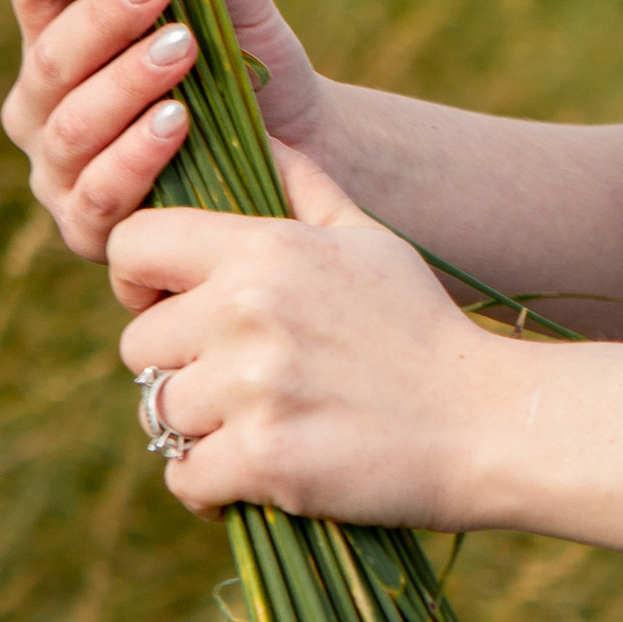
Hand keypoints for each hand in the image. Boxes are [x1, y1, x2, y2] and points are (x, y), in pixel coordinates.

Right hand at [2, 0, 330, 261]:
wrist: (299, 156)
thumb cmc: (247, 71)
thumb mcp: (237, 8)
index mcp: (59, 41)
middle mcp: (43, 106)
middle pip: (49, 58)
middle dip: (102, 19)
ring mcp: (59, 172)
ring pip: (71, 128)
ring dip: (124, 85)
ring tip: (182, 48)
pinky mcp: (89, 230)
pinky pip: (100, 197)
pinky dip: (136, 160)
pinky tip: (178, 124)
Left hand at [110, 143, 509, 526]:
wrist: (489, 421)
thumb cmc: (423, 329)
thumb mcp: (370, 239)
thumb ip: (305, 184)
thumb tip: (260, 133)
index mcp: (265, 250)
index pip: (134, 244)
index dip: (140, 279)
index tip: (171, 307)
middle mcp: (248, 311)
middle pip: (139, 345)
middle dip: (178, 368)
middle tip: (236, 385)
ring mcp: (253, 388)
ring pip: (158, 415)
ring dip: (197, 431)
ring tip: (254, 429)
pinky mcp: (264, 459)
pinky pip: (185, 477)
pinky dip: (212, 488)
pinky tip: (257, 476)